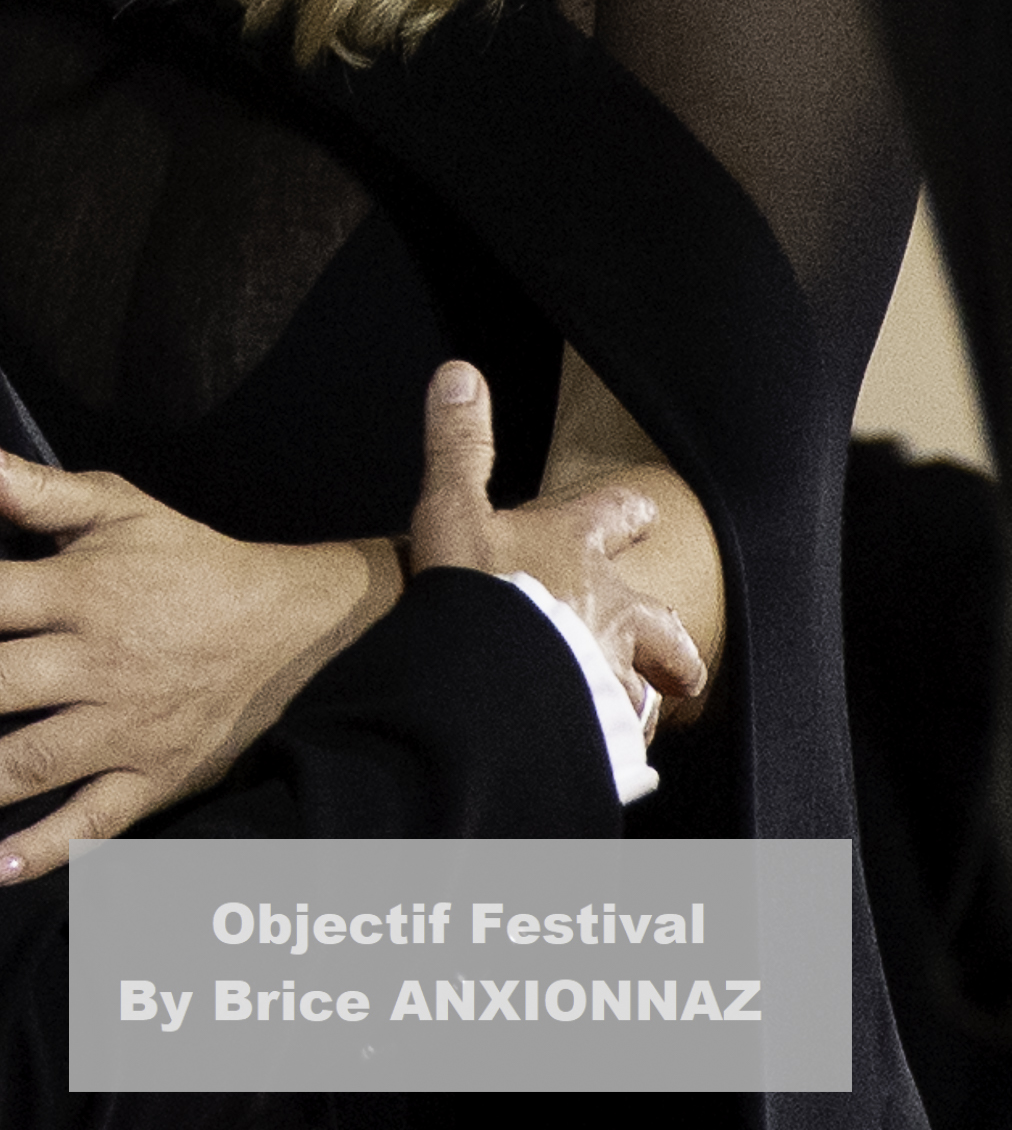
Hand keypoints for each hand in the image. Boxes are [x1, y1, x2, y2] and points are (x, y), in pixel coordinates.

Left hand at [0, 431, 403, 885]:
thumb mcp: (119, 506)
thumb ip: (34, 490)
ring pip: (28, 763)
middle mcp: (98, 658)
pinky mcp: (158, 777)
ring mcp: (128, 725)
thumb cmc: (187, 560)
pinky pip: (99, 822)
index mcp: (81, 587)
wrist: (296, 625)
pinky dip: (48, 849)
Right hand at [410, 360, 706, 723]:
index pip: (616, 517)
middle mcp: (610, 611)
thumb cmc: (475, 592)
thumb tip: (460, 375)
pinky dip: (617, 746)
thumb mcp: (453, 509)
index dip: (628, 514)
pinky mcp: (602, 731)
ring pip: (646, 688)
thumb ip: (457, 446)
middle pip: (661, 624)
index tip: (643, 514)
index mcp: (576, 549)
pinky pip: (621, 743)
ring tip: (637, 710)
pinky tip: (608, 754)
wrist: (488, 681)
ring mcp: (612, 674)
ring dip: (642, 695)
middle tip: (676, 654)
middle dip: (669, 638)